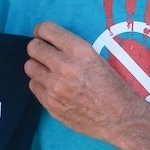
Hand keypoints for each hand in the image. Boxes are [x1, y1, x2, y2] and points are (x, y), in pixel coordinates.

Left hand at [25, 21, 148, 143]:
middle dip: (38, 48)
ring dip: (38, 67)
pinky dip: (40, 84)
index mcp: (79, 51)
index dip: (42, 31)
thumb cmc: (114, 87)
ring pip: (30, 67)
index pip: (46, 30)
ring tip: (49, 71)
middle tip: (45, 54)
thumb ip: (73, 50)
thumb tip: (51, 44)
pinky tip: (53, 87)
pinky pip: (33, 86)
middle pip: (33, 48)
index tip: (43, 35)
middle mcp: (64, 66)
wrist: (120, 119)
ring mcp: (55, 87)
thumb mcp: (97, 58)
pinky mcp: (50, 104)